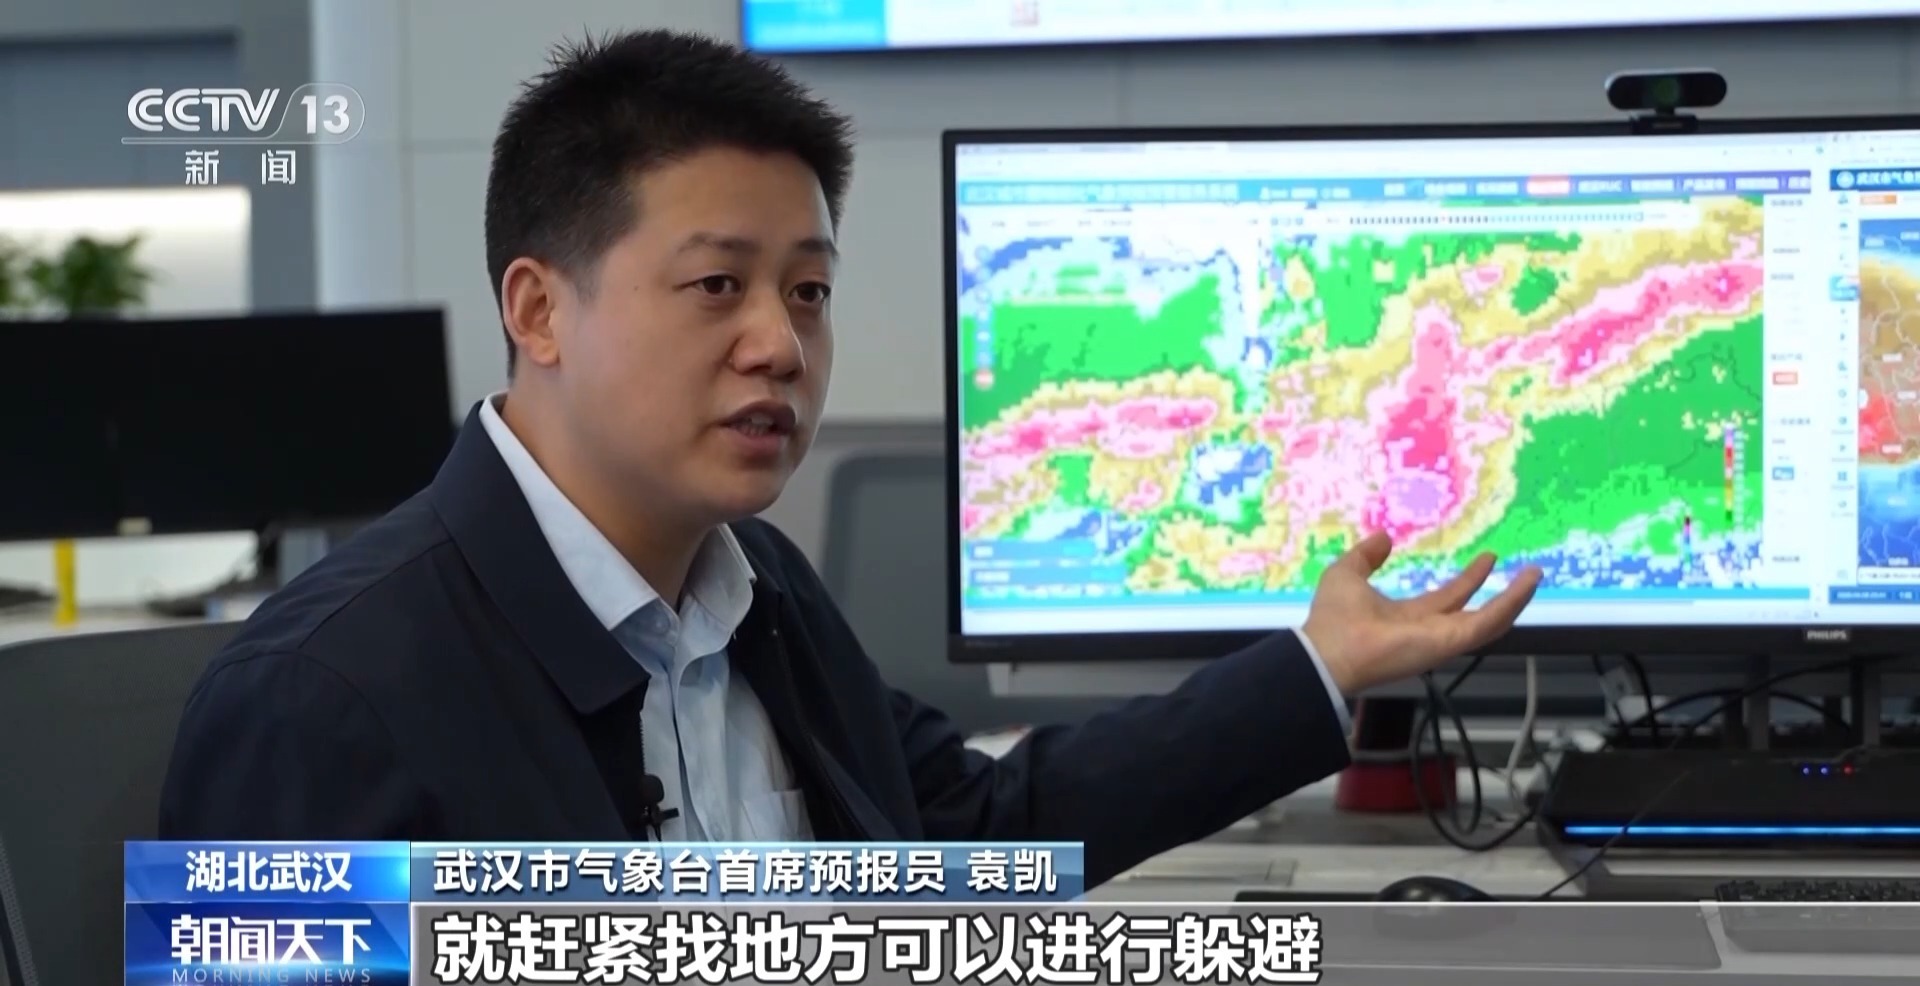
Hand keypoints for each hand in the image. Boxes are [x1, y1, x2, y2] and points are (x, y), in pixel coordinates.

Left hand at [1301, 532, 1541, 694]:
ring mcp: (1443, 638)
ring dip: (1515, 599)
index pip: (1447, 599)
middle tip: (1526, 571)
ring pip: (1490, 621)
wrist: (1328, 652)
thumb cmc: (1334, 616)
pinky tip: (1527, 583)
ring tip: (1535, 575)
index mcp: (1408, 617)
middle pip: (1474, 612)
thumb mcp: (1348, 573)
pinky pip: (1489, 623)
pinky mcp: (1451, 641)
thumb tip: (1383, 537)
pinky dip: (1511, 603)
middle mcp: (1431, 630)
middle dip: (1501, 593)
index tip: (1487, 559)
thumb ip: (1366, 556)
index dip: (1468, 580)